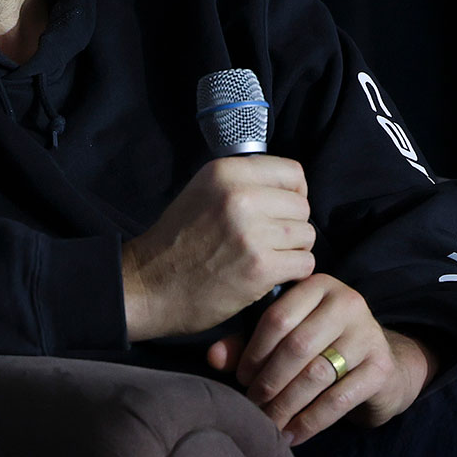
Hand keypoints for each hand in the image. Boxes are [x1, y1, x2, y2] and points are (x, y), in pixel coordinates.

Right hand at [121, 156, 314, 339]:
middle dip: (291, 226)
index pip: (292, 172)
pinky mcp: (260, 267)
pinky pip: (304, 264)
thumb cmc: (178, 241)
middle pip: (302, 206)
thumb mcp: (202, 192)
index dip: (292, 194)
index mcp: (225, 173)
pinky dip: (291, 274)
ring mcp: (251, 232)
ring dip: (292, 251)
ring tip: (265, 258)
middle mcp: (239, 196)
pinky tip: (268, 275)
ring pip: (306, 236)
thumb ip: (241, 183)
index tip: (279, 211)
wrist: (150, 284)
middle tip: (267, 241)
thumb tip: (289, 187)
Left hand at [205, 274, 438, 444]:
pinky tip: (292, 435)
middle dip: (268, 380)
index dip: (253, 351)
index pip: (277, 317)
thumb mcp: (285, 335)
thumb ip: (247, 342)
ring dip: (286, 404)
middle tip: (251, 403)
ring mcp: (368, 334)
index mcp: (317, 285)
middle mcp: (346, 302)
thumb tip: (213, 357)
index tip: (240, 378)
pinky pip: (339, 399)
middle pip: (296, 346)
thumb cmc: (320, 345)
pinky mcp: (380, 368)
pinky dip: (310, 421)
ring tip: (268, 422)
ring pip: (316, 374)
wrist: (379, 365)